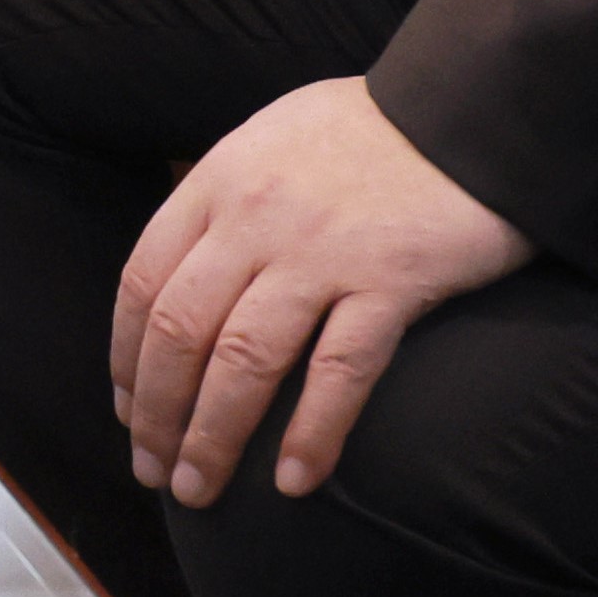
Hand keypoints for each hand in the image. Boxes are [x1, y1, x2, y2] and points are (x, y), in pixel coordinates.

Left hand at [115, 77, 533, 504]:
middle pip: (181, 332)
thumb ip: (225, 201)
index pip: (143, 283)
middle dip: (157, 414)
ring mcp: (322, 251)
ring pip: (244, 361)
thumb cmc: (369, 128)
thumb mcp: (269, 140)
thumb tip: (187, 273)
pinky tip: (294, 482)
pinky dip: (311, 433)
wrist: (470, 103)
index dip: (127, 359)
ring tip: (198, 493)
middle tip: (153, 471)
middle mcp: (255, 218)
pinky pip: (338, 371)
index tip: (129, 411)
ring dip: (212, 437)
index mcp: (218, 182)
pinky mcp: (390, 280)